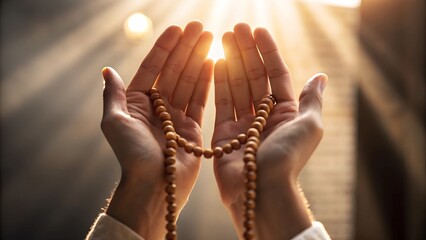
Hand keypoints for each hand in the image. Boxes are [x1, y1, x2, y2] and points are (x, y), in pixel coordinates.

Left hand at [101, 21, 212, 238]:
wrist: (153, 186)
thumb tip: (108, 70)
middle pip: (173, 71)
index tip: (177, 29)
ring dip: (198, 59)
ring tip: (210, 38)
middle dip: (186, 48)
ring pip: (188, 81)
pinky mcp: (193, 127)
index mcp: (137, 103)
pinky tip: (213, 63)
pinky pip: (200, 100)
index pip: (152, 68)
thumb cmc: (131, 155)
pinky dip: (206, 81)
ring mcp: (176, 116)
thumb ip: (114, 95)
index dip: (164, 48)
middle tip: (200, 28)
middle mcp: (157, 107)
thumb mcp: (115, 122)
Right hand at [212, 23, 326, 238]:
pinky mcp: (224, 133)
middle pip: (254, 78)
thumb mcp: (309, 126)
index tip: (258, 31)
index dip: (267, 52)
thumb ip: (311, 99)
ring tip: (223, 39)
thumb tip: (320, 76)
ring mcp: (243, 124)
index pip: (276, 75)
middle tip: (236, 29)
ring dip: (231, 62)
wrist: (261, 191)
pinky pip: (221, 103)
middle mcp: (265, 116)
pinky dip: (219, 82)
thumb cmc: (288, 158)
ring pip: (237, 86)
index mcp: (286, 113)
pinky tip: (216, 63)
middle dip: (246, 52)